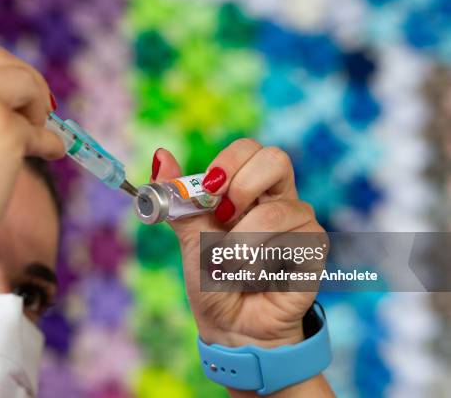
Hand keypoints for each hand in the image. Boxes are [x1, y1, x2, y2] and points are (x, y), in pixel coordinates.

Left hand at [152, 140, 325, 348]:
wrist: (230, 325)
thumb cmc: (212, 278)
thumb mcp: (189, 236)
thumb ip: (179, 198)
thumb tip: (160, 156)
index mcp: (249, 190)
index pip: (250, 150)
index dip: (229, 162)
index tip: (208, 189)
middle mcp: (279, 199)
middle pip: (276, 159)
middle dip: (241, 187)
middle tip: (223, 217)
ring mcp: (301, 223)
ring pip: (278, 212)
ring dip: (241, 244)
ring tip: (229, 266)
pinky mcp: (315, 249)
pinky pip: (293, 243)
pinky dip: (260, 264)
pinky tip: (256, 278)